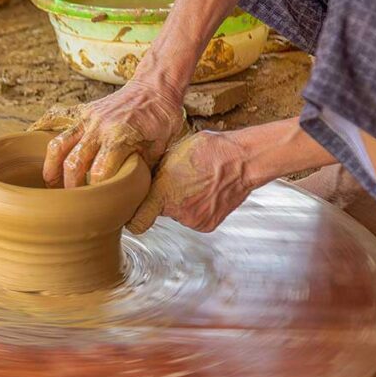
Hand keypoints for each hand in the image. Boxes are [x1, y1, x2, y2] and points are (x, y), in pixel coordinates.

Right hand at [39, 79, 185, 187]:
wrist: (156, 87)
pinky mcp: (82, 110)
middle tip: (70, 201)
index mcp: (120, 138)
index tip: (94, 205)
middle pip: (74, 163)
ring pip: (59, 144)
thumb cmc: (161, 119)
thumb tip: (133, 201)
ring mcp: (88, 118)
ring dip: (51, 166)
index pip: (100, 172)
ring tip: (49, 182)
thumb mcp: (160, 149)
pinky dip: (42, 126)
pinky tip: (32, 137)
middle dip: (69, 186)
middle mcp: (99, 128)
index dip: (95, 192)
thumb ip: (142, 173)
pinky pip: (56, 116)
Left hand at [128, 130, 252, 233]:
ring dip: (182, 204)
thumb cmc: (208, 151)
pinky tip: (206, 193)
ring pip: (178, 214)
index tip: (133, 213)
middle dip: (163, 200)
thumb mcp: (172, 155)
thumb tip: (141, 180)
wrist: (242, 160)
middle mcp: (176, 212)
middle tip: (177, 183)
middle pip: (159, 212)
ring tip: (196, 185)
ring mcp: (193, 220)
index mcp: (162, 193)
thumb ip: (154, 174)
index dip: (133, 218)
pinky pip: (194, 218)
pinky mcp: (207, 225)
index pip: (137, 222)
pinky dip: (198, 209)